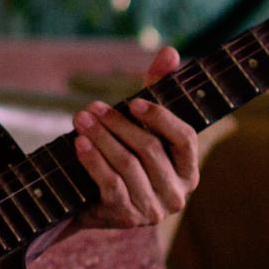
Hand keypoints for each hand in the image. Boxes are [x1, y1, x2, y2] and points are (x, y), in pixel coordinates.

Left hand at [69, 45, 199, 231]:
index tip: (134, 101)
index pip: (184, 138)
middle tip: (93, 108)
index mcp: (189, 171)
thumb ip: (157, 89)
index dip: (161, 118)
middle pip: (150, 149)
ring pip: (128, 164)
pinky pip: (110, 183)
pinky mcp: (126, 217)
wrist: (93, 203)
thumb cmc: (126, 156)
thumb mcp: (142, 124)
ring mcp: (153, 209)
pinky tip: (79, 143)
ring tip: (80, 119)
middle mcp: (177, 194)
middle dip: (118, 124)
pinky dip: (93, 160)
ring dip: (101, 138)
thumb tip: (170, 52)